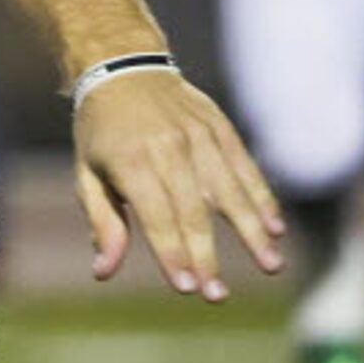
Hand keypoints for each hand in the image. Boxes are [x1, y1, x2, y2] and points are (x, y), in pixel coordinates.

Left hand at [72, 67, 285, 300]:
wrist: (123, 67)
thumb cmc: (101, 132)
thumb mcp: (88, 173)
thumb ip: (103, 222)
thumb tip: (103, 272)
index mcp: (130, 160)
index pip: (155, 215)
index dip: (171, 252)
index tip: (186, 287)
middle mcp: (167, 147)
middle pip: (193, 210)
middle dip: (207, 254)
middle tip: (219, 295)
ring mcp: (197, 135)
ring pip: (229, 190)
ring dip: (251, 231)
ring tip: (270, 266)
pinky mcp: (220, 128)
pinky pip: (245, 167)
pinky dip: (261, 198)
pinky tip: (275, 228)